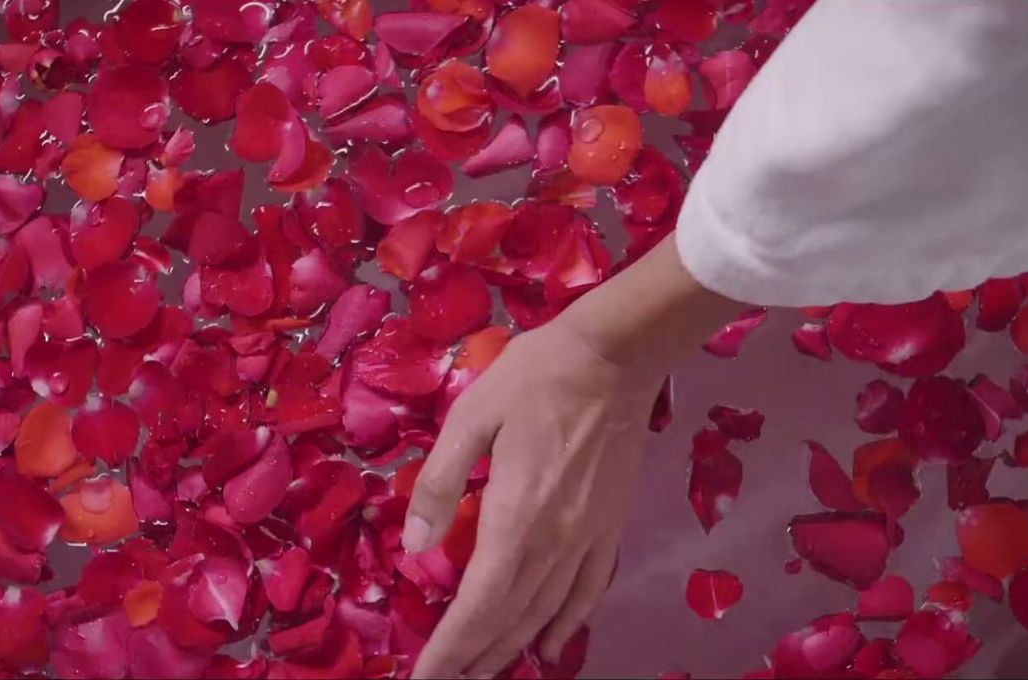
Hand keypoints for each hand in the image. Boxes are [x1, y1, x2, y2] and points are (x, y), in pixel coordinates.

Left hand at [405, 320, 659, 677]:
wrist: (615, 356)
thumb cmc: (535, 377)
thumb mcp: (471, 417)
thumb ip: (438, 484)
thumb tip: (413, 547)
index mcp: (514, 517)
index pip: (477, 604)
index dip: (449, 648)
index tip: (425, 678)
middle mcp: (553, 541)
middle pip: (509, 618)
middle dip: (474, 657)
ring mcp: (587, 538)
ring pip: (546, 613)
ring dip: (512, 648)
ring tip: (484, 673)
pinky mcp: (609, 527)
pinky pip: (587, 591)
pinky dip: (567, 625)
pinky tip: (551, 646)